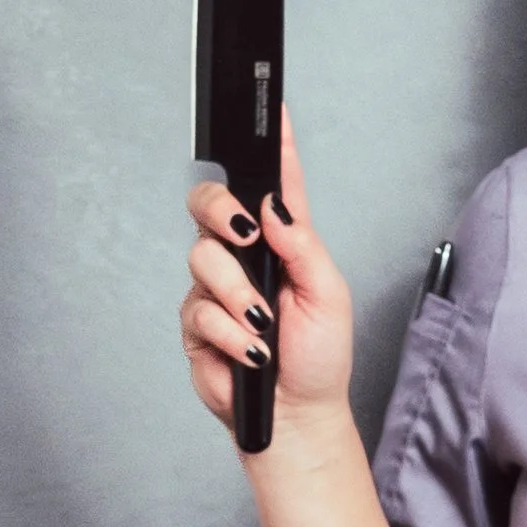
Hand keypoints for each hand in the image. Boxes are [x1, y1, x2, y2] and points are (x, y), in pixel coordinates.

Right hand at [180, 106, 352, 443]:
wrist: (294, 416)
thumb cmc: (319, 358)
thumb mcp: (328, 295)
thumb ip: (301, 246)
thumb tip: (272, 208)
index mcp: (285, 241)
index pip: (276, 183)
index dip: (274, 145)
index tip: (273, 110)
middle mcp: (246, 257)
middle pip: (211, 204)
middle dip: (220, 209)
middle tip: (244, 236)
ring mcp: (217, 288)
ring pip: (203, 259)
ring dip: (236, 296)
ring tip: (263, 327)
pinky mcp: (198, 323)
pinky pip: (199, 310)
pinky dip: (228, 332)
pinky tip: (250, 352)